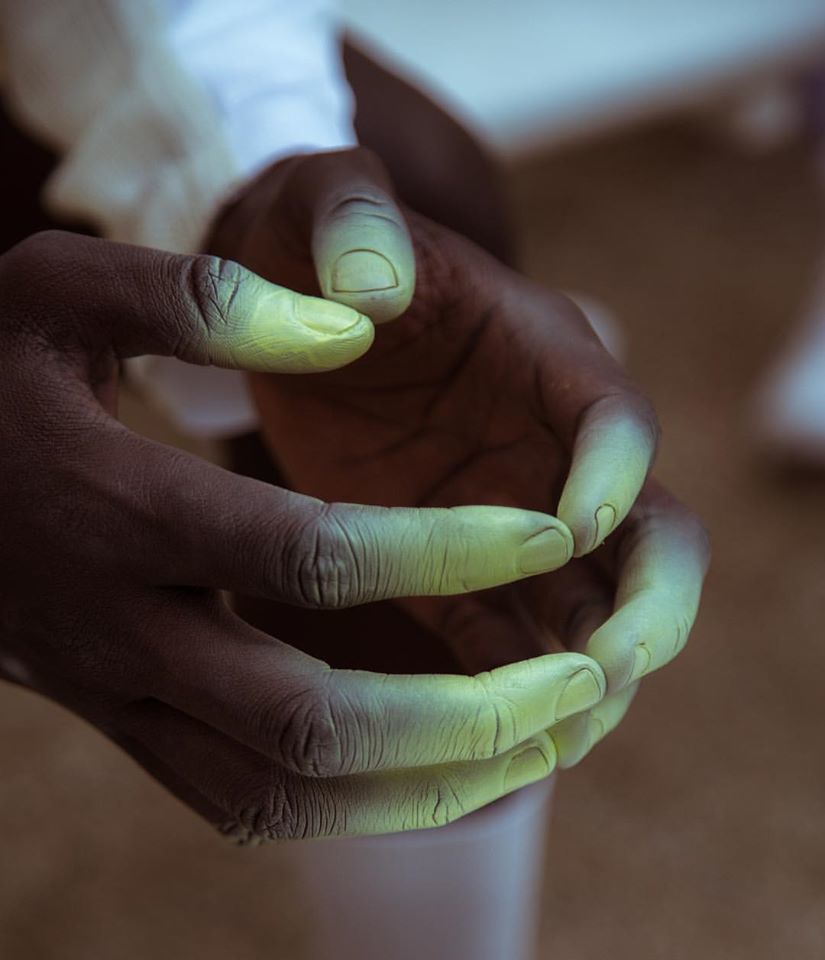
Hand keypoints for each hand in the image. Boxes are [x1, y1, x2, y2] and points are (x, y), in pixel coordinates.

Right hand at [0, 230, 614, 837]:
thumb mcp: (63, 293)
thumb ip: (203, 300)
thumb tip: (349, 330)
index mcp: (114, 508)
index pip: (310, 554)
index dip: (445, 552)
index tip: (549, 534)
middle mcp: (118, 628)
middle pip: (312, 718)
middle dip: (467, 715)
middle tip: (583, 681)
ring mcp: (118, 698)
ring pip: (286, 793)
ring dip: (428, 788)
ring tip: (542, 748)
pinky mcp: (124, 728)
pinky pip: (246, 805)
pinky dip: (357, 809)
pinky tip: (439, 775)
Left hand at [209, 148, 709, 763]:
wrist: (289, 306)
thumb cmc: (313, 248)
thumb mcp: (322, 203)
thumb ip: (348, 214)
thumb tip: (370, 287)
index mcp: (539, 354)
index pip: (615, 414)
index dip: (614, 468)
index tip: (574, 521)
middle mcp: (547, 446)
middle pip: (647, 532)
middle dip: (648, 600)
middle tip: (610, 665)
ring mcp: (510, 518)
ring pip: (590, 607)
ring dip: (592, 673)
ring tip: (561, 735)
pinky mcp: (457, 570)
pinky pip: (506, 642)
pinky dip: (514, 692)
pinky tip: (494, 743)